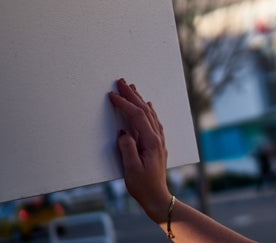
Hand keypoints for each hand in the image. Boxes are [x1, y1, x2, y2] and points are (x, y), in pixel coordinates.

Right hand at [109, 78, 172, 222]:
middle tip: (121, 82)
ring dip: (140, 100)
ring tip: (132, 88)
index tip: (112, 95)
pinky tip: (148, 106)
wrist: (158, 197)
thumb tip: (123, 132)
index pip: (137, 116)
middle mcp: (157, 138)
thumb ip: (127, 149)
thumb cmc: (143, 185)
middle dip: (132, 95)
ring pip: (150, 114)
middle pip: (145, 110)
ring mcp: (159, 140)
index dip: (125, 104)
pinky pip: (153, 121)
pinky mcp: (157, 144)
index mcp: (151, 142)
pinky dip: (148, 110)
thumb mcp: (131, 169)